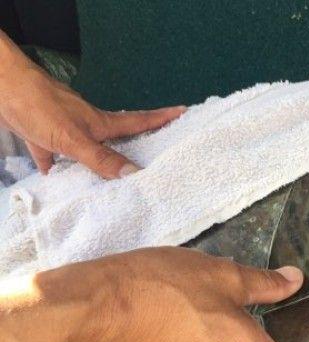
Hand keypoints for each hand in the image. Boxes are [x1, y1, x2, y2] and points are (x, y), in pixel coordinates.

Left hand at [0, 30, 183, 177]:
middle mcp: (87, 125)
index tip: (183, 112)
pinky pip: (56, 154)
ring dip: (100, 158)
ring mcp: (65, 128)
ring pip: (89, 147)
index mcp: (100, 124)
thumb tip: (135, 175)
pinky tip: (59, 179)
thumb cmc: (40, 108)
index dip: (161, 118)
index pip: (138, 121)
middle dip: (137, 142)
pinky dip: (60, 166)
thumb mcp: (74, 138)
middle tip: (158, 148)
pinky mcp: (42, 133)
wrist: (2, 88)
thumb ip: (102, 158)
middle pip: (117, 136)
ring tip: (113, 176)